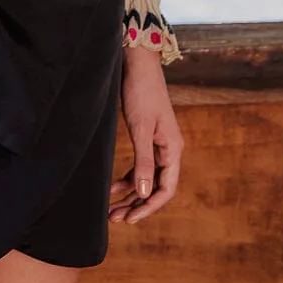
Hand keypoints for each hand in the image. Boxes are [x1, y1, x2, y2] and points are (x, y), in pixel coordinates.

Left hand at [109, 46, 183, 223]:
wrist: (137, 63)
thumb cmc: (141, 92)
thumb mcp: (140, 129)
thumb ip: (143, 161)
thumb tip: (145, 193)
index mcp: (173, 149)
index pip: (166, 189)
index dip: (149, 207)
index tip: (130, 219)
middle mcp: (168, 149)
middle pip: (155, 187)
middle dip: (136, 205)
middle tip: (114, 219)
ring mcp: (157, 144)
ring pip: (145, 178)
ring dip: (129, 194)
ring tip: (110, 209)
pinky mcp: (145, 137)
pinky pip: (139, 165)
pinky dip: (126, 178)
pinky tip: (111, 188)